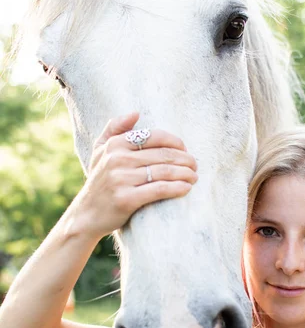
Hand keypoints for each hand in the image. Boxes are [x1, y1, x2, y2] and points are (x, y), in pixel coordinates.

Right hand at [70, 113, 197, 239]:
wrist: (87, 215)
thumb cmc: (99, 181)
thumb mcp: (100, 151)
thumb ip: (114, 128)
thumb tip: (135, 113)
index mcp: (115, 144)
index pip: (154, 136)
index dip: (175, 142)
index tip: (185, 150)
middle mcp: (117, 159)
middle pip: (163, 154)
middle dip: (185, 159)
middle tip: (195, 165)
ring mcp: (121, 179)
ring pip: (164, 171)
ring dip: (185, 174)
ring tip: (194, 177)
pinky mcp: (126, 199)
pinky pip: (159, 189)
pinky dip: (177, 188)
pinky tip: (186, 188)